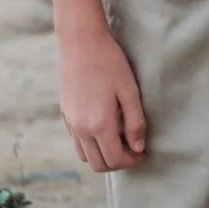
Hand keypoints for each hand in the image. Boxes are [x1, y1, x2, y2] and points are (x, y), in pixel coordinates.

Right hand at [58, 27, 146, 172]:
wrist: (81, 43)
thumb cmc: (109, 63)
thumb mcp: (130, 91)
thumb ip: (135, 122)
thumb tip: (138, 147)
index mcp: (99, 125)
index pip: (115, 159)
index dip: (131, 161)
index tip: (142, 152)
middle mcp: (81, 129)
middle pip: (98, 164)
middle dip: (118, 162)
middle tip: (133, 149)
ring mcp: (71, 123)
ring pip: (85, 156)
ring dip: (103, 155)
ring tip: (119, 140)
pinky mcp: (65, 115)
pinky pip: (77, 142)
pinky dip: (91, 145)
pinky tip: (104, 128)